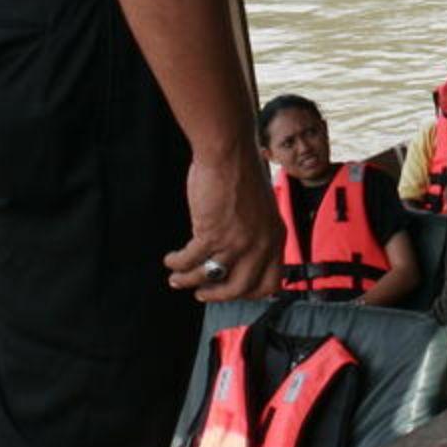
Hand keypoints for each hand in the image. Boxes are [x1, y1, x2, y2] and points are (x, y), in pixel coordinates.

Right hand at [164, 151, 282, 302]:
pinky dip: (177, 263)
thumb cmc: (243, 171)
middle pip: (240, 288)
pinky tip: (170, 259)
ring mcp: (236, 241)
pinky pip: (190, 260)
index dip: (250, 292)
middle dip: (217, 295)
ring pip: (210, 276)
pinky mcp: (211, 233)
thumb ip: (256, 232)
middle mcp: (260, 244)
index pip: (271, 282)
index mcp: (276, 237)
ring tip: (177, 279)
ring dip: (189, 280)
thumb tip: (239, 253)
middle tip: (202, 294)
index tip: (233, 291)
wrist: (229, 151)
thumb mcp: (262, 208)